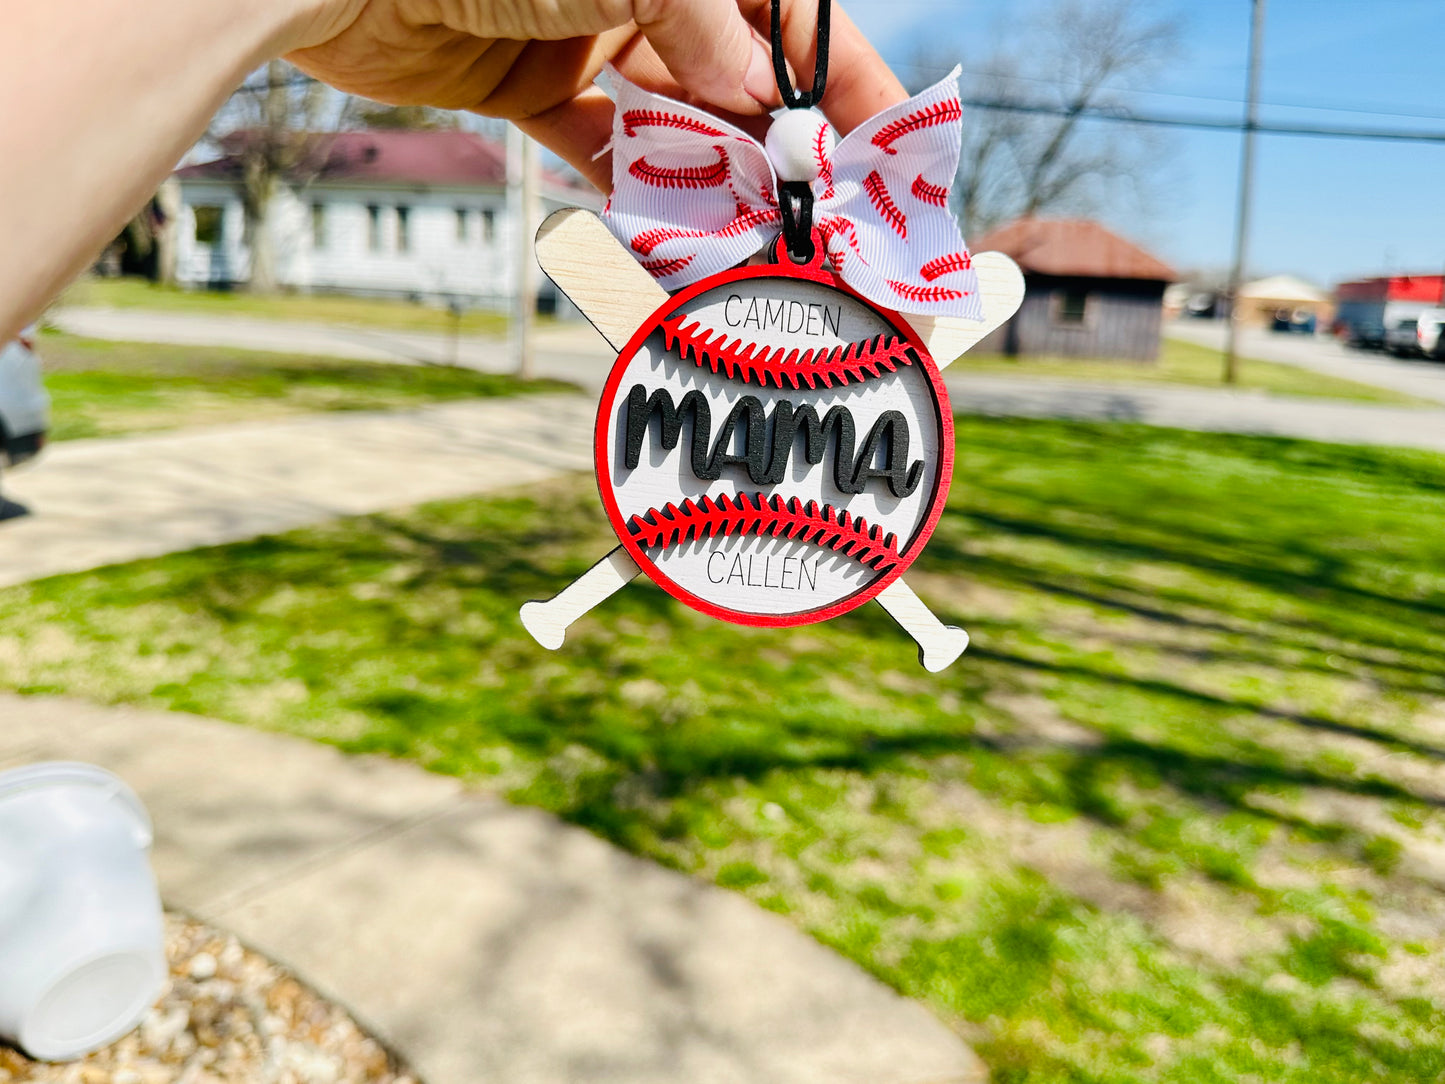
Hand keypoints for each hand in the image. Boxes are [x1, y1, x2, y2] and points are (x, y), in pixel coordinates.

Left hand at [286, 0, 905, 188]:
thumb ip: (705, 30)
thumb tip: (764, 100)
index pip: (794, 20)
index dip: (847, 89)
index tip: (889, 158)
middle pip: (742, 81)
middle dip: (784, 156)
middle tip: (826, 231)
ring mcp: (590, 37)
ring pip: (678, 125)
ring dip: (718, 188)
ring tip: (761, 251)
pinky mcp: (533, 86)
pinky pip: (604, 150)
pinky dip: (637, 194)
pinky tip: (675, 242)